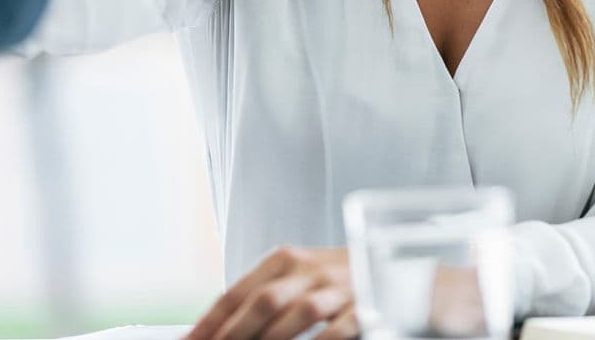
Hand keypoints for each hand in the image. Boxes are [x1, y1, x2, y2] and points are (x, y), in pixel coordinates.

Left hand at [185, 247, 357, 339]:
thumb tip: (217, 329)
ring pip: (299, 313)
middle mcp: (307, 269)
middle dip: (234, 334)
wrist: (385, 264)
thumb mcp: (292, 278)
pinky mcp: (364, 305)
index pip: (235, 293)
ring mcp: (337, 287)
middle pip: (264, 301)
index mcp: (282, 260)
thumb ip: (259, 298)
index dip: (208, 323)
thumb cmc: (329, 279)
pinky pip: (337, 329)